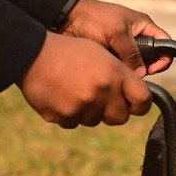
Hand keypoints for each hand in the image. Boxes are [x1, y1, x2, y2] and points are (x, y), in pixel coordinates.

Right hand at [18, 32, 151, 127]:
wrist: (32, 54)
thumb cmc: (70, 52)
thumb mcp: (102, 55)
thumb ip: (120, 77)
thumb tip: (134, 97)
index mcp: (116, 75)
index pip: (143, 100)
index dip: (140, 105)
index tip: (134, 105)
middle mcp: (102, 92)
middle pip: (120, 118)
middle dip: (114, 112)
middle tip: (102, 100)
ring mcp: (82, 106)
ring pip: (95, 120)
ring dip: (89, 111)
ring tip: (75, 91)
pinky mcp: (63, 116)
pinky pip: (73, 123)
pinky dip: (69, 114)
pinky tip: (61, 96)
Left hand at [62, 0, 171, 74]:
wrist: (66, 18)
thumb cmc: (94, 19)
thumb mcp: (117, 33)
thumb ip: (132, 53)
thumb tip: (142, 74)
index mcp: (144, 26)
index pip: (166, 44)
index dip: (164, 58)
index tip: (152, 69)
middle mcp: (137, 37)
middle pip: (151, 58)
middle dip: (146, 68)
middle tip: (134, 75)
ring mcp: (123, 47)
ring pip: (135, 65)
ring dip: (130, 72)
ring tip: (120, 75)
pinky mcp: (111, 55)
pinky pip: (121, 68)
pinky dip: (118, 72)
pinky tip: (110, 74)